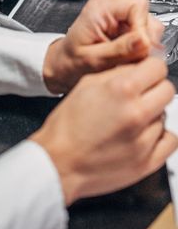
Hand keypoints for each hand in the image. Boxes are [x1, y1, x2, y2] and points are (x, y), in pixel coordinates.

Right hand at [30, 57, 177, 204]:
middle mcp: (137, 113)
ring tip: (130, 119)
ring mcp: (145, 140)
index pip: (157, 67)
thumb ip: (116, 73)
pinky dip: (160, 135)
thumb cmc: (67, 125)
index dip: (151, 67)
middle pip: (168, 90)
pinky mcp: (148, 162)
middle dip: (155, 87)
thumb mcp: (86, 85)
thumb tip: (137, 67)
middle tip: (140, 94)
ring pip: (166, 115)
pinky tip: (143, 134)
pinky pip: (170, 141)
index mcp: (121, 90)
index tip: (147, 72)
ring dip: (152, 113)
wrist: (60, 161)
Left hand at [43, 0, 163, 93]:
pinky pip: (144, 36)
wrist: (64, 64)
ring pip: (149, 26)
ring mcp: (119, 16)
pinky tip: (128, 57)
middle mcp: (111, 7)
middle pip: (147, 15)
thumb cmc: (71, 60)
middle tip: (134, 57)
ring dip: (144, 46)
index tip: (141, 47)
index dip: (143, 28)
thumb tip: (144, 40)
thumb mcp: (93, 59)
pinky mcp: (125, 27)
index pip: (138, 5)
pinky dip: (141, 49)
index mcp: (100, 8)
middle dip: (145, 39)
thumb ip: (119, 50)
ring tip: (127, 58)